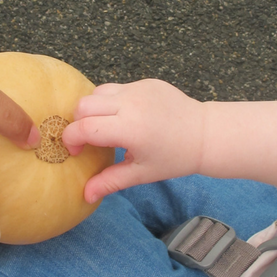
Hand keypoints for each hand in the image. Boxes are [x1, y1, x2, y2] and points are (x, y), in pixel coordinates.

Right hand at [62, 80, 203, 202]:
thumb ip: (110, 181)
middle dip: (78, 122)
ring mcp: (136, 88)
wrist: (205, 134)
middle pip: (83, 104)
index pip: (84, 128)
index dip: (72, 139)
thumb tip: (85, 195)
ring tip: (107, 126)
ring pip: (97, 92)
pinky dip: (112, 102)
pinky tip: (126, 116)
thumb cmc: (174, 158)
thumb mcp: (142, 173)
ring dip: (93, 109)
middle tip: (88, 140)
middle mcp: (129, 103)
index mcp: (129, 129)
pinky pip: (116, 88)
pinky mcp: (143, 81)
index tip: (76, 152)